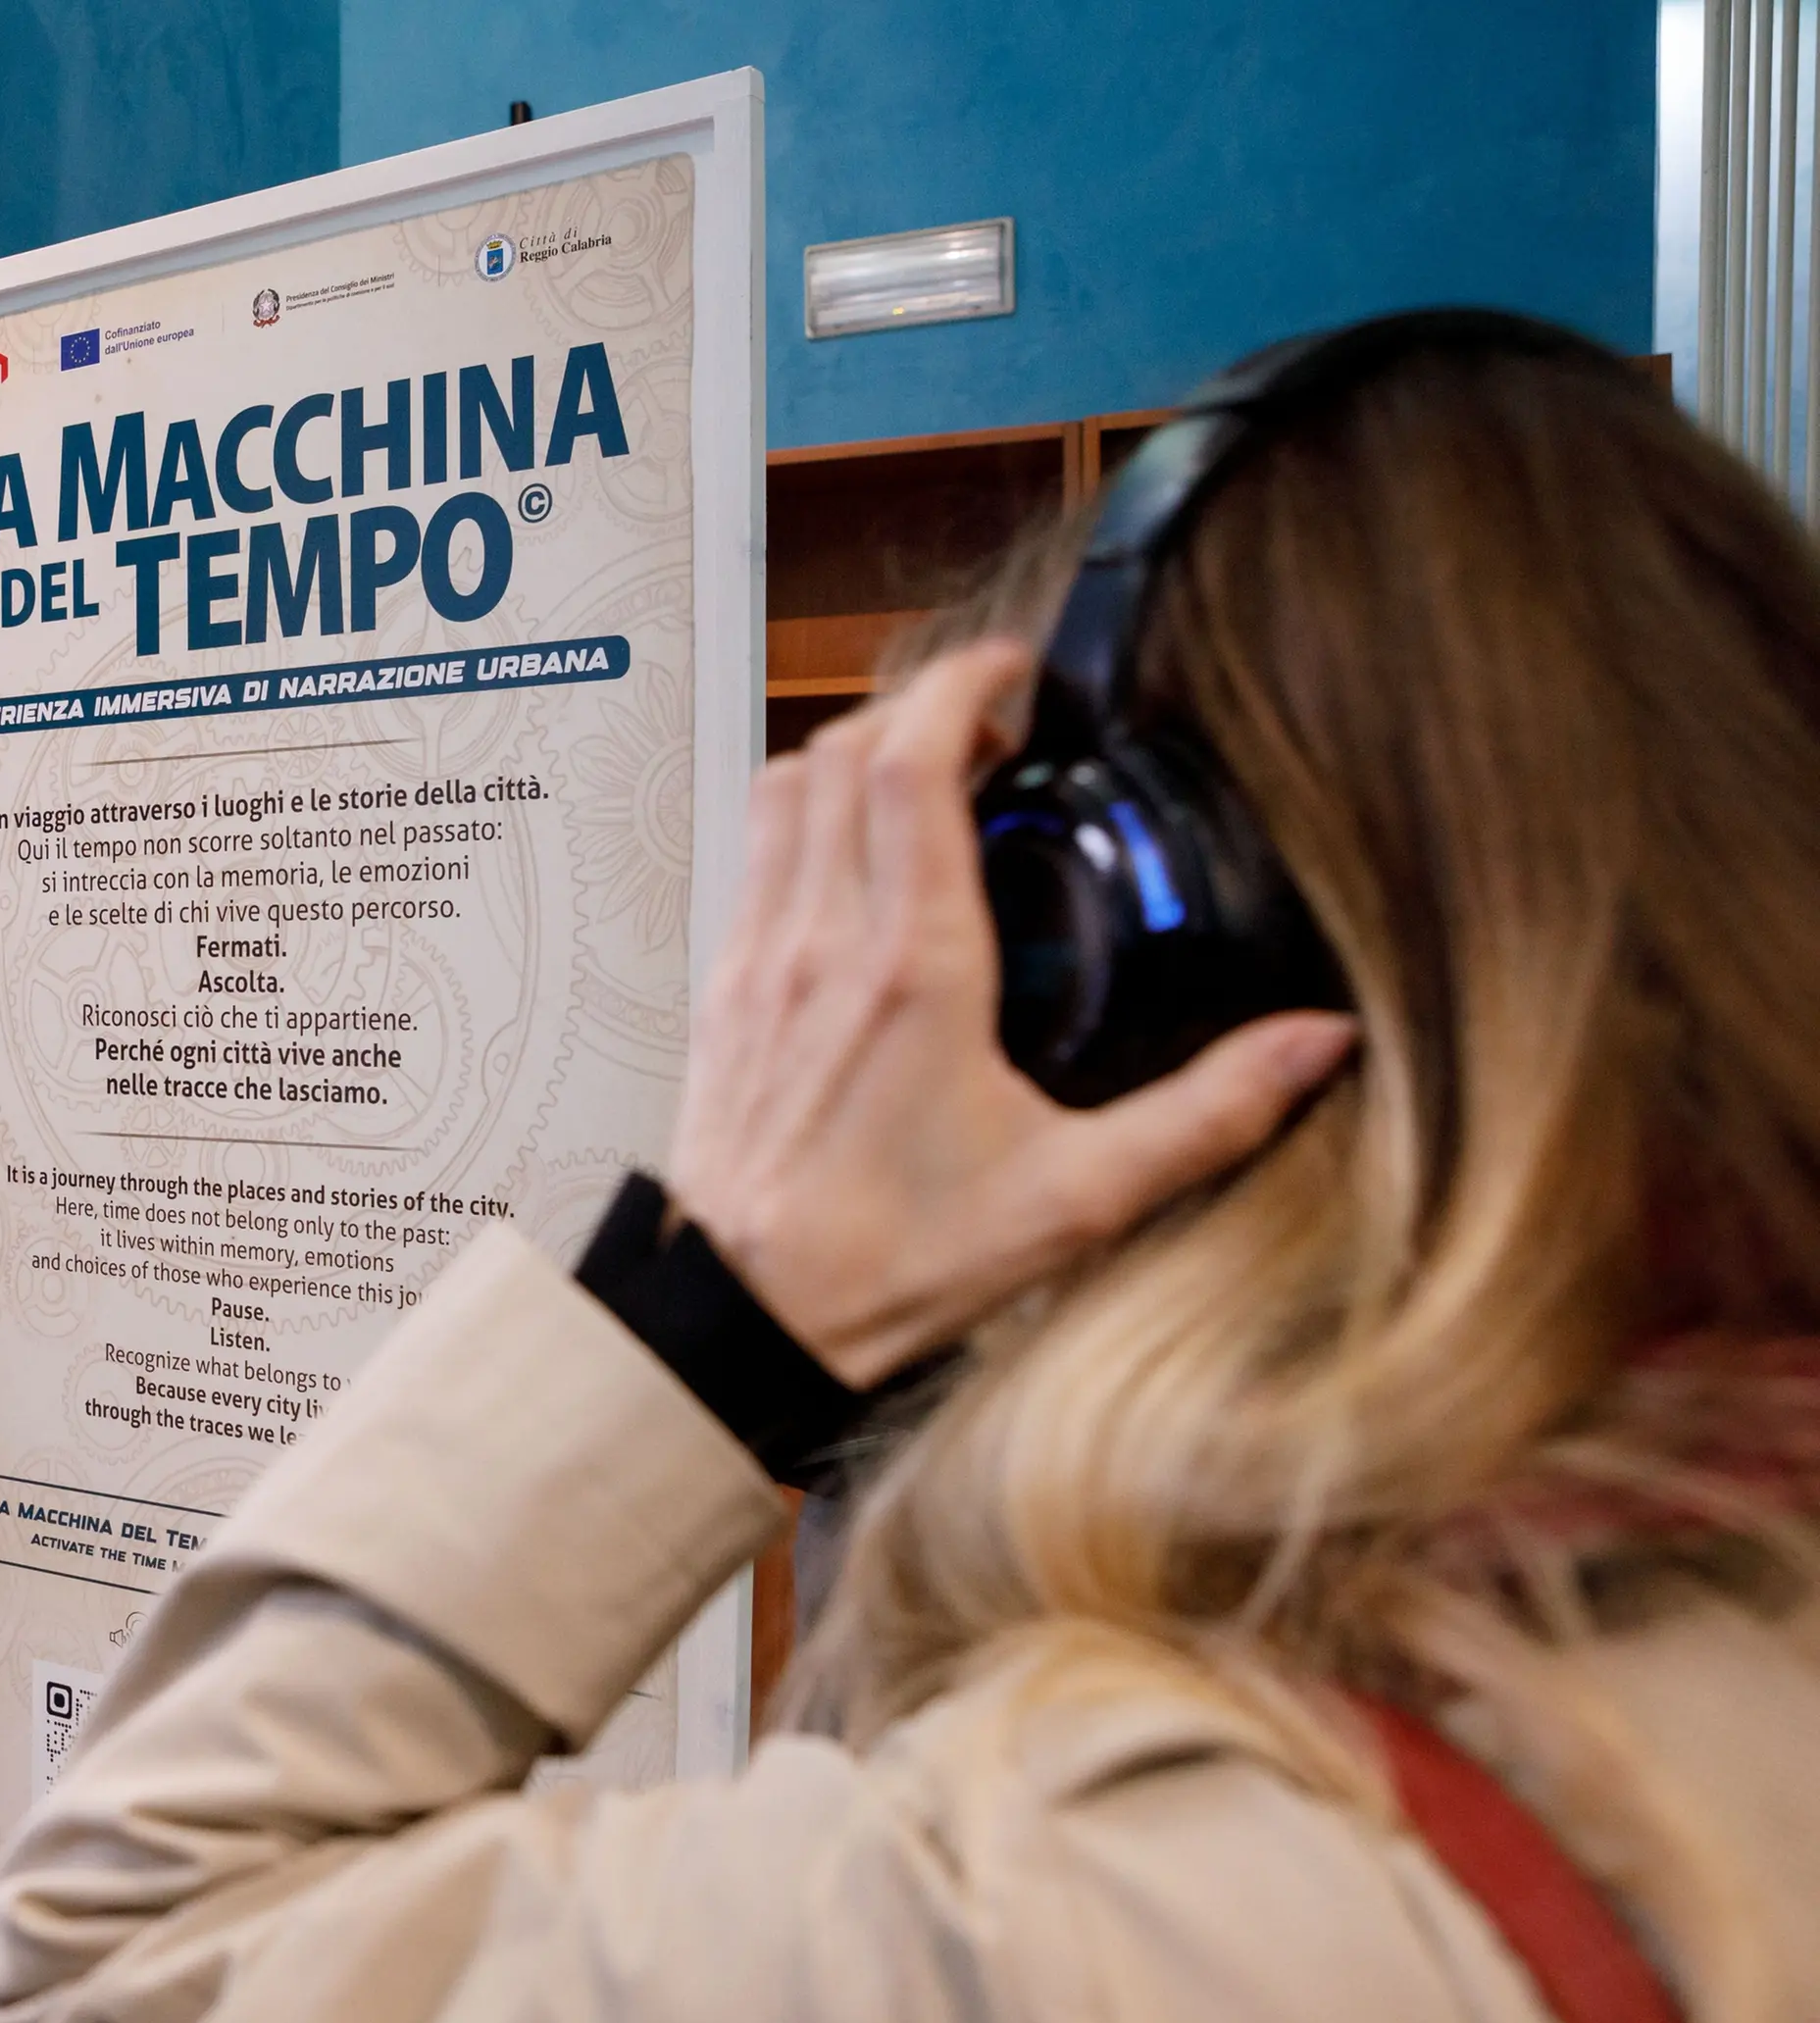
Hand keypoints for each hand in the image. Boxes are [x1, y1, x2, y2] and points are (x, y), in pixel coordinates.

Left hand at [666, 639, 1357, 1385]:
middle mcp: (820, 945)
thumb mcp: (1078, 1199)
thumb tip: (1318, 1047)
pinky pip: (754, 858)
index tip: (1017, 676)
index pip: (912, 766)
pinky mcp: (725, 994)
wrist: (741, 1324)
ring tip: (931, 774)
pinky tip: (865, 867)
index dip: (962, 688)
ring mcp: (760, 962)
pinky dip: (808, 821)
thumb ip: (1207, 1115)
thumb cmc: (888, 1269)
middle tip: (993, 719)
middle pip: (845, 751)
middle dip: (919, 704)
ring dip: (855, 755)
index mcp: (912, 972)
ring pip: (785, 791)